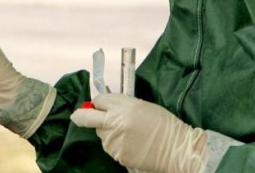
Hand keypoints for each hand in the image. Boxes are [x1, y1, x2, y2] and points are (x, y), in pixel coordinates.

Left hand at [70, 93, 206, 172]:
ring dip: (106, 131)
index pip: (98, 100)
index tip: (100, 105)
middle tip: (77, 115)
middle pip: (87, 117)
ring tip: (126, 132)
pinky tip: (130, 143)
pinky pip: (109, 146)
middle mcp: (114, 123)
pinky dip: (115, 143)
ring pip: (100, 133)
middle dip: (81, 115)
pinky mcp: (117, 155)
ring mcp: (113, 141)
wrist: (176, 148)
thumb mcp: (141, 105)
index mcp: (122, 107)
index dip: (99, 102)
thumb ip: (120, 104)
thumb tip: (103, 105)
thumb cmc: (162, 123)